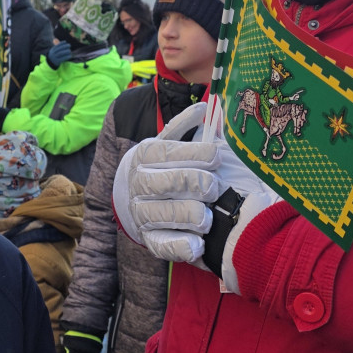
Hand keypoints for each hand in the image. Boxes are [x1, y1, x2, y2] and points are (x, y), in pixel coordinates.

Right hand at [47, 41, 72, 68]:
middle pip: (59, 49)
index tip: (65, 41)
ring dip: (66, 51)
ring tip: (70, 50)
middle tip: (69, 45)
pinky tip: (70, 56)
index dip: (61, 43)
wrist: (51, 63)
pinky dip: (66, 57)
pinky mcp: (57, 61)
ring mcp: (54, 57)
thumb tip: (65, 42)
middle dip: (64, 46)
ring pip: (60, 53)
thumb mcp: (55, 51)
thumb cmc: (55, 56)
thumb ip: (59, 47)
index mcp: (52, 50)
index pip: (57, 45)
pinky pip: (62, 58)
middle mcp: (53, 53)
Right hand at [112, 101, 277, 267]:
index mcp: (144, 155)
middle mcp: (139, 183)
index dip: (196, 153)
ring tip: (209, 215)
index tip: (217, 156)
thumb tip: (204, 106)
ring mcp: (141, 213)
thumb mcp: (171, 144)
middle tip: (214, 187)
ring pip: (170, 213)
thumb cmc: (164, 167)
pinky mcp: (149, 240)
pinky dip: (185, 245)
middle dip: (199, 183)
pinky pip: (166, 245)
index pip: (169, 152)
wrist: (136, 199)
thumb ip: (187, 127)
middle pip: (171, 182)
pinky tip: (199, 241)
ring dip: (196, 214)